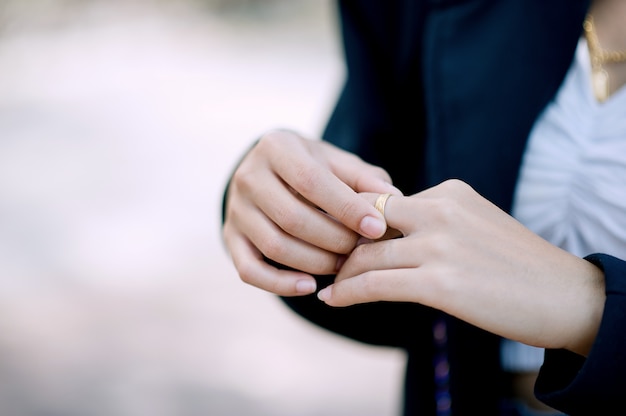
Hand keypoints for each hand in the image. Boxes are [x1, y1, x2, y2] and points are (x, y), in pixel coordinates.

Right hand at [222, 129, 401, 295]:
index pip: (311, 182)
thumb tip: (394, 198)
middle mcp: (248, 176)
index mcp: (276, 147)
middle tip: (361, 250)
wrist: (270, 171)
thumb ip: (364, 178)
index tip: (378, 228)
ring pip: (274, 246)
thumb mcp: (336, 162)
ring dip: (315, 262)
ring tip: (344, 265)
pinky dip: (280, 284)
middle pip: (292, 218)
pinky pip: (250, 270)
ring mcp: (235, 209)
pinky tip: (310, 286)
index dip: (347, 208)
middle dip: (334, 240)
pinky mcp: (230, 238)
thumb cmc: (311, 167)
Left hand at [317, 179, 604, 355]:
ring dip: (341, 273)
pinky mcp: (440, 282)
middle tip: (324, 260)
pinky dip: (347, 293)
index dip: (355, 223)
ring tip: (328, 286)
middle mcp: (441, 210)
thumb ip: (434, 222)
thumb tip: (388, 236)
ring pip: (366, 255)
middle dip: (340, 242)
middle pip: (365, 221)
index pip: (383, 202)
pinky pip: (375, 284)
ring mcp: (440, 245)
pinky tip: (333, 300)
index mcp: (449, 192)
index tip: (338, 239)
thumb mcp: (473, 225)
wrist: (564, 295)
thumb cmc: (516, 265)